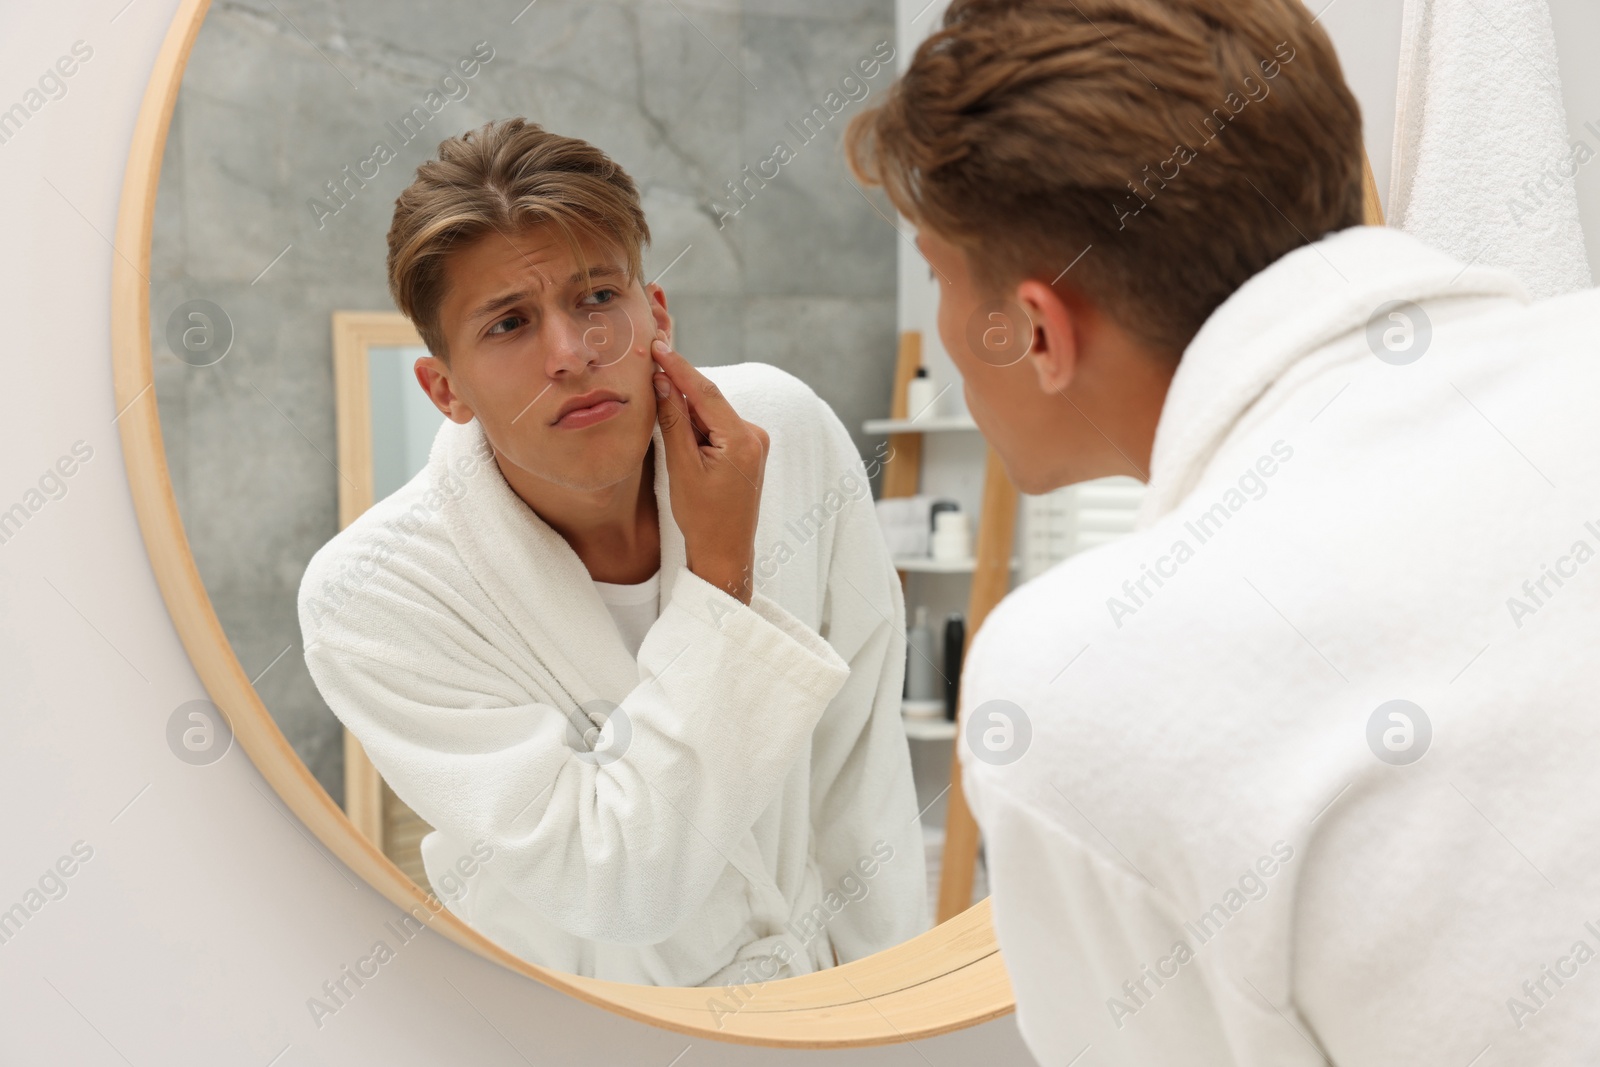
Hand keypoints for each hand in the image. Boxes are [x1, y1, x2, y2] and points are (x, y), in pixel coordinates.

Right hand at [651, 332, 768, 604]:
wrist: (726, 552)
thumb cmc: (703, 517)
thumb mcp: (682, 467)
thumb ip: (673, 421)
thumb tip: (662, 382)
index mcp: (742, 439)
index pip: (706, 392)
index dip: (679, 367)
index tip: (657, 345)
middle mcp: (755, 436)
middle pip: (709, 400)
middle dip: (679, 385)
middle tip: (651, 358)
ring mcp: (755, 443)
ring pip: (712, 414)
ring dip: (687, 409)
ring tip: (660, 402)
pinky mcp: (749, 450)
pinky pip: (718, 426)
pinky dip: (697, 424)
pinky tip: (679, 429)